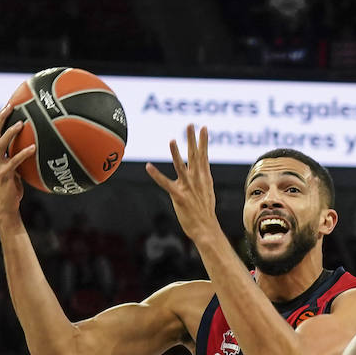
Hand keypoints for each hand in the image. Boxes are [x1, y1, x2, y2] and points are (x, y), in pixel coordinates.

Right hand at [0, 103, 36, 219]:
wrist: (6, 206)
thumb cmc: (12, 188)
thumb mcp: (14, 170)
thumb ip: (17, 159)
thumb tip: (32, 148)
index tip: (8, 105)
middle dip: (1, 117)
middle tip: (11, 106)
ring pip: (1, 143)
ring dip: (11, 132)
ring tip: (21, 123)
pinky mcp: (4, 174)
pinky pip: (14, 161)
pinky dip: (23, 153)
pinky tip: (33, 148)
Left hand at [145, 124, 220, 245]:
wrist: (206, 229)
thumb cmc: (205, 213)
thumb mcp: (207, 192)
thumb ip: (202, 179)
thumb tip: (202, 170)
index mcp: (204, 178)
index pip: (204, 156)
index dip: (203, 141)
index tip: (203, 128)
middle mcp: (197, 180)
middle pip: (194, 156)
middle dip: (192, 140)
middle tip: (190, 125)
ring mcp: (188, 188)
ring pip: (180, 167)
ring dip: (176, 154)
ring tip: (172, 141)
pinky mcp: (179, 197)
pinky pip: (165, 183)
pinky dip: (156, 175)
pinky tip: (148, 167)